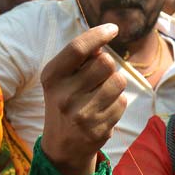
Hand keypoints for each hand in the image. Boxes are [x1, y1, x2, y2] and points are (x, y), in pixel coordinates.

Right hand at [40, 24, 127, 174]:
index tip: (113, 29)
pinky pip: (122, 102)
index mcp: (52, 76)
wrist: (63, 145)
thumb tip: (103, 38)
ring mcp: (81, 113)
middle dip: (107, 65)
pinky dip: (118, 102)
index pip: (78, 47)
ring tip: (102, 93)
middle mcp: (64, 95)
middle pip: (105, 62)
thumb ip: (79, 59)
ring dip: (115, 83)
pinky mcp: (98, 128)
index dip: (98, 34)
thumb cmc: (66, 101)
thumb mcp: (62, 79)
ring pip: (119, 81)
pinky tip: (104, 110)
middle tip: (98, 77)